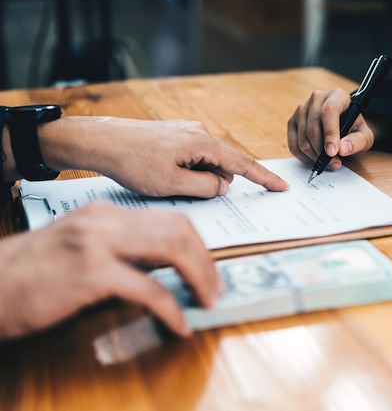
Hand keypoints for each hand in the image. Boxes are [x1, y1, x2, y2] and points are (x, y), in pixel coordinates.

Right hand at [0, 201, 218, 340]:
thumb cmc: (30, 275)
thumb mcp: (80, 249)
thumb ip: (119, 249)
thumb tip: (164, 265)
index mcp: (105, 213)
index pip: (169, 219)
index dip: (197, 245)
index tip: (209, 269)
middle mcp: (104, 220)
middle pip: (178, 229)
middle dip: (205, 260)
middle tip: (215, 288)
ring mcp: (97, 243)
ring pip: (171, 249)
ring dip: (198, 278)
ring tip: (207, 301)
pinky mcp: (90, 273)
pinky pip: (149, 290)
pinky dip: (171, 309)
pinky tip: (178, 325)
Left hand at [10, 116, 289, 197]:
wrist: (101, 141)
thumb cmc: (133, 162)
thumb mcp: (172, 184)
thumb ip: (206, 188)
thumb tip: (223, 186)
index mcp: (202, 143)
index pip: (243, 164)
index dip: (264, 178)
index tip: (282, 187)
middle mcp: (199, 133)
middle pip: (223, 167)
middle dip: (212, 184)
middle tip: (180, 190)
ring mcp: (187, 132)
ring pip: (207, 164)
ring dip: (196, 178)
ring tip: (165, 180)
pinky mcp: (176, 136)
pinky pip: (193, 158)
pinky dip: (187, 171)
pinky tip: (163, 173)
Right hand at [287, 89, 374, 170]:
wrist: (344, 127)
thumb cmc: (354, 129)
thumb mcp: (364, 136)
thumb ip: (358, 142)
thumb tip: (343, 149)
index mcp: (337, 96)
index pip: (329, 111)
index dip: (330, 133)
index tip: (332, 152)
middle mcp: (317, 98)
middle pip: (313, 128)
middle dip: (322, 151)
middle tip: (334, 162)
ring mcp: (302, 109)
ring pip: (302, 139)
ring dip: (314, 156)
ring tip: (327, 161)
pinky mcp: (292, 121)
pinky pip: (293, 144)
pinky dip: (304, 157)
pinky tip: (315, 158)